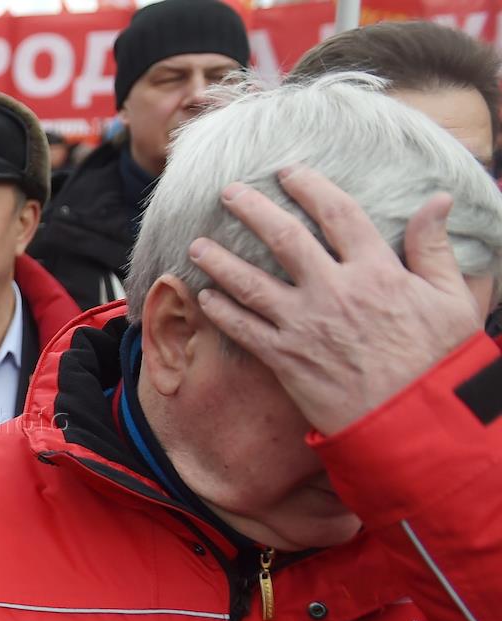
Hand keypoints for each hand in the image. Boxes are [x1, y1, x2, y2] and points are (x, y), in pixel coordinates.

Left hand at [192, 165, 483, 434]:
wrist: (412, 422)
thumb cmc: (437, 362)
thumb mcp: (452, 300)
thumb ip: (435, 249)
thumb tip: (436, 200)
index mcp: (377, 271)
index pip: (338, 214)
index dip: (310, 187)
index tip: (288, 172)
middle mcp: (334, 291)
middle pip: (285, 238)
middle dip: (252, 210)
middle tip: (228, 192)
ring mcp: (304, 325)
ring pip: (251, 282)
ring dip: (220, 261)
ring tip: (196, 244)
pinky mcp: (285, 359)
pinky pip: (244, 329)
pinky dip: (221, 311)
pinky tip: (203, 296)